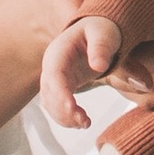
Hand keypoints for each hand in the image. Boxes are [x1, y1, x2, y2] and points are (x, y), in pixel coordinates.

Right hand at [40, 9, 127, 136]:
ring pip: (49, 102)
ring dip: (64, 117)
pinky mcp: (60, 87)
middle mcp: (51, 65)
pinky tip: (82, 122)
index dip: (60, 94)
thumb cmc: (101, 30)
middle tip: (85, 122)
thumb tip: (99, 66)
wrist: (97, 30)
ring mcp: (53, 77)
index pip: (54, 75)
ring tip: (85, 124)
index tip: (73, 109)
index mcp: (60, 51)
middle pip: (49, 92)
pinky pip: (56, 105)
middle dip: (63, 111)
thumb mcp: (104, 34)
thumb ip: (102, 48)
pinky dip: (66, 117)